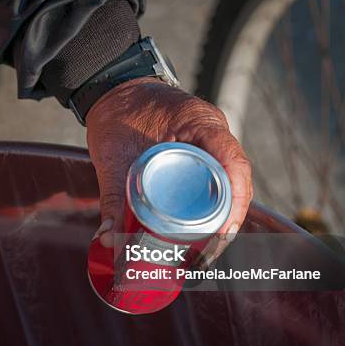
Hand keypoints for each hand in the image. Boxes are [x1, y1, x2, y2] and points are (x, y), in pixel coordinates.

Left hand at [87, 77, 252, 249]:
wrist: (113, 94)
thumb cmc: (117, 114)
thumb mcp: (112, 155)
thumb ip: (112, 196)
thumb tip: (108, 238)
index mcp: (201, 124)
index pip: (233, 162)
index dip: (236, 200)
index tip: (224, 230)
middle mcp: (212, 136)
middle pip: (234, 182)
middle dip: (228, 219)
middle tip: (209, 250)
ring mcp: (208, 147)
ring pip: (225, 186)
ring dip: (220, 217)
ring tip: (205, 249)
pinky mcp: (197, 159)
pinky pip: (210, 184)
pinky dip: (207, 209)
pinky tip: (198, 233)